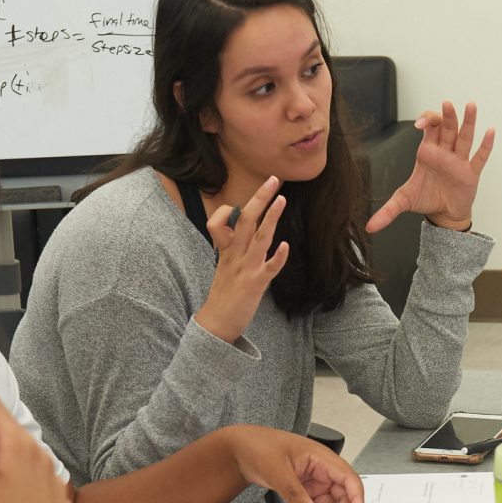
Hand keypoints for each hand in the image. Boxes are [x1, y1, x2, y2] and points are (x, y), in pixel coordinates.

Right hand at [193, 175, 288, 345]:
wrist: (216, 323)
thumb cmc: (223, 295)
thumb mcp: (224, 265)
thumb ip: (233, 247)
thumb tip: (243, 230)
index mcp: (228, 250)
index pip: (229, 220)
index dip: (239, 206)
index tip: (257, 196)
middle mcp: (236, 255)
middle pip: (245, 219)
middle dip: (259, 198)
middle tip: (273, 179)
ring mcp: (245, 269)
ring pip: (258, 238)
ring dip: (270, 218)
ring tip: (281, 199)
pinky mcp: (254, 285)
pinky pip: (268, 269)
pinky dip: (277, 257)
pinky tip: (285, 246)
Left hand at [221, 424, 363, 502]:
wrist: (241, 448)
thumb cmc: (259, 446)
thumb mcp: (277, 471)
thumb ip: (294, 493)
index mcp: (322, 457)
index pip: (349, 478)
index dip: (357, 498)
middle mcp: (322, 468)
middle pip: (343, 495)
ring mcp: (314, 479)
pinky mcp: (305, 488)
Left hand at [367, 100, 494, 233]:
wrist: (444, 215)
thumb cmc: (426, 200)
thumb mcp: (404, 202)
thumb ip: (387, 211)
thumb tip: (368, 227)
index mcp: (428, 151)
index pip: (430, 127)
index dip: (426, 121)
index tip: (419, 126)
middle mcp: (445, 152)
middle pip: (448, 128)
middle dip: (448, 116)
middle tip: (446, 103)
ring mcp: (459, 161)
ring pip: (465, 137)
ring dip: (469, 122)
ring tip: (471, 105)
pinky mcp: (471, 173)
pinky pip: (479, 157)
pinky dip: (486, 145)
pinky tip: (491, 132)